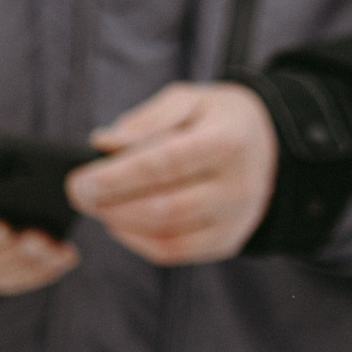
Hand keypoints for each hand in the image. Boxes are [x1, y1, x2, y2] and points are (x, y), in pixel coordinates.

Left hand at [69, 83, 277, 265]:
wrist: (271, 147)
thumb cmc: (221, 120)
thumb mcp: (192, 99)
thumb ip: (148, 118)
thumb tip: (105, 143)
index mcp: (230, 141)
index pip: (167, 163)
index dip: (117, 176)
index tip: (79, 180)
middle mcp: (238, 185)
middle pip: (162, 207)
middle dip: (110, 204)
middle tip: (79, 194)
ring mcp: (235, 218)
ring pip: (164, 234)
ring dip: (119, 222)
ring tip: (99, 204)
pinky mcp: (226, 241)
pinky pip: (171, 251)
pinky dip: (135, 240)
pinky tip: (121, 221)